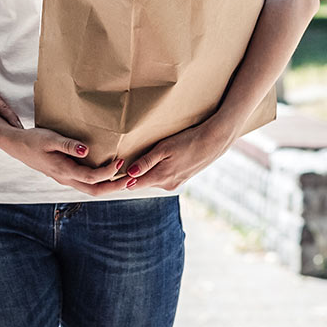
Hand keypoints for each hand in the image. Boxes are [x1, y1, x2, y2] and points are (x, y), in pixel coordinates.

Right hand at [0, 124, 122, 192]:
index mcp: (63, 170)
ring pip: (91, 190)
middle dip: (115, 187)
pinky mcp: (65, 176)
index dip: (108, 172)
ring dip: (109, 186)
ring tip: (126, 179)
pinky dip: (100, 182)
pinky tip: (109, 174)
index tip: (121, 161)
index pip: (91, 177)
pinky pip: (86, 184)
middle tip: (132, 179)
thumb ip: (68, 145)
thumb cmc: (33, 140)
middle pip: (95, 191)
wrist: (17, 146)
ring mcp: (65, 179)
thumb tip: (86, 150)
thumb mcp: (50, 138)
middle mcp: (65, 179)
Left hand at [117, 117, 234, 193]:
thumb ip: (146, 162)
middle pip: (141, 183)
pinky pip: (162, 178)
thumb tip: (129, 174)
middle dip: (133, 174)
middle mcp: (167, 185)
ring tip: (143, 158)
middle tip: (124, 160)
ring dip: (146, 172)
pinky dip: (157, 171)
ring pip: (152, 180)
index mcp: (161, 178)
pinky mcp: (181, 180)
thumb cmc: (187, 140)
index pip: (133, 184)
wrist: (213, 141)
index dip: (122, 178)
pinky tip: (160, 160)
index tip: (113, 170)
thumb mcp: (164, 148)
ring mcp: (175, 184)